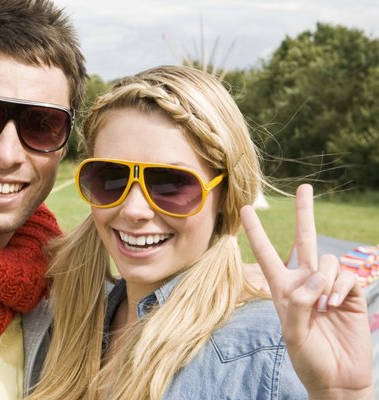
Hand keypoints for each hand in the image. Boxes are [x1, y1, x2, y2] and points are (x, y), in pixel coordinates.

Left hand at [241, 184, 372, 398]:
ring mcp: (328, 287)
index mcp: (282, 290)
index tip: (247, 209)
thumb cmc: (310, 360)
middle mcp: (305, 283)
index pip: (267, 255)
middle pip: (304, 240)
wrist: (339, 378)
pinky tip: (338, 304)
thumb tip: (316, 278)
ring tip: (324, 307)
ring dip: (324, 280)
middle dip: (304, 213)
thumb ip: (299, 304)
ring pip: (326, 261)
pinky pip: (346, 276)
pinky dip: (341, 287)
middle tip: (304, 187)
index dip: (257, 233)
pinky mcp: (351, 294)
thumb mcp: (293, 334)